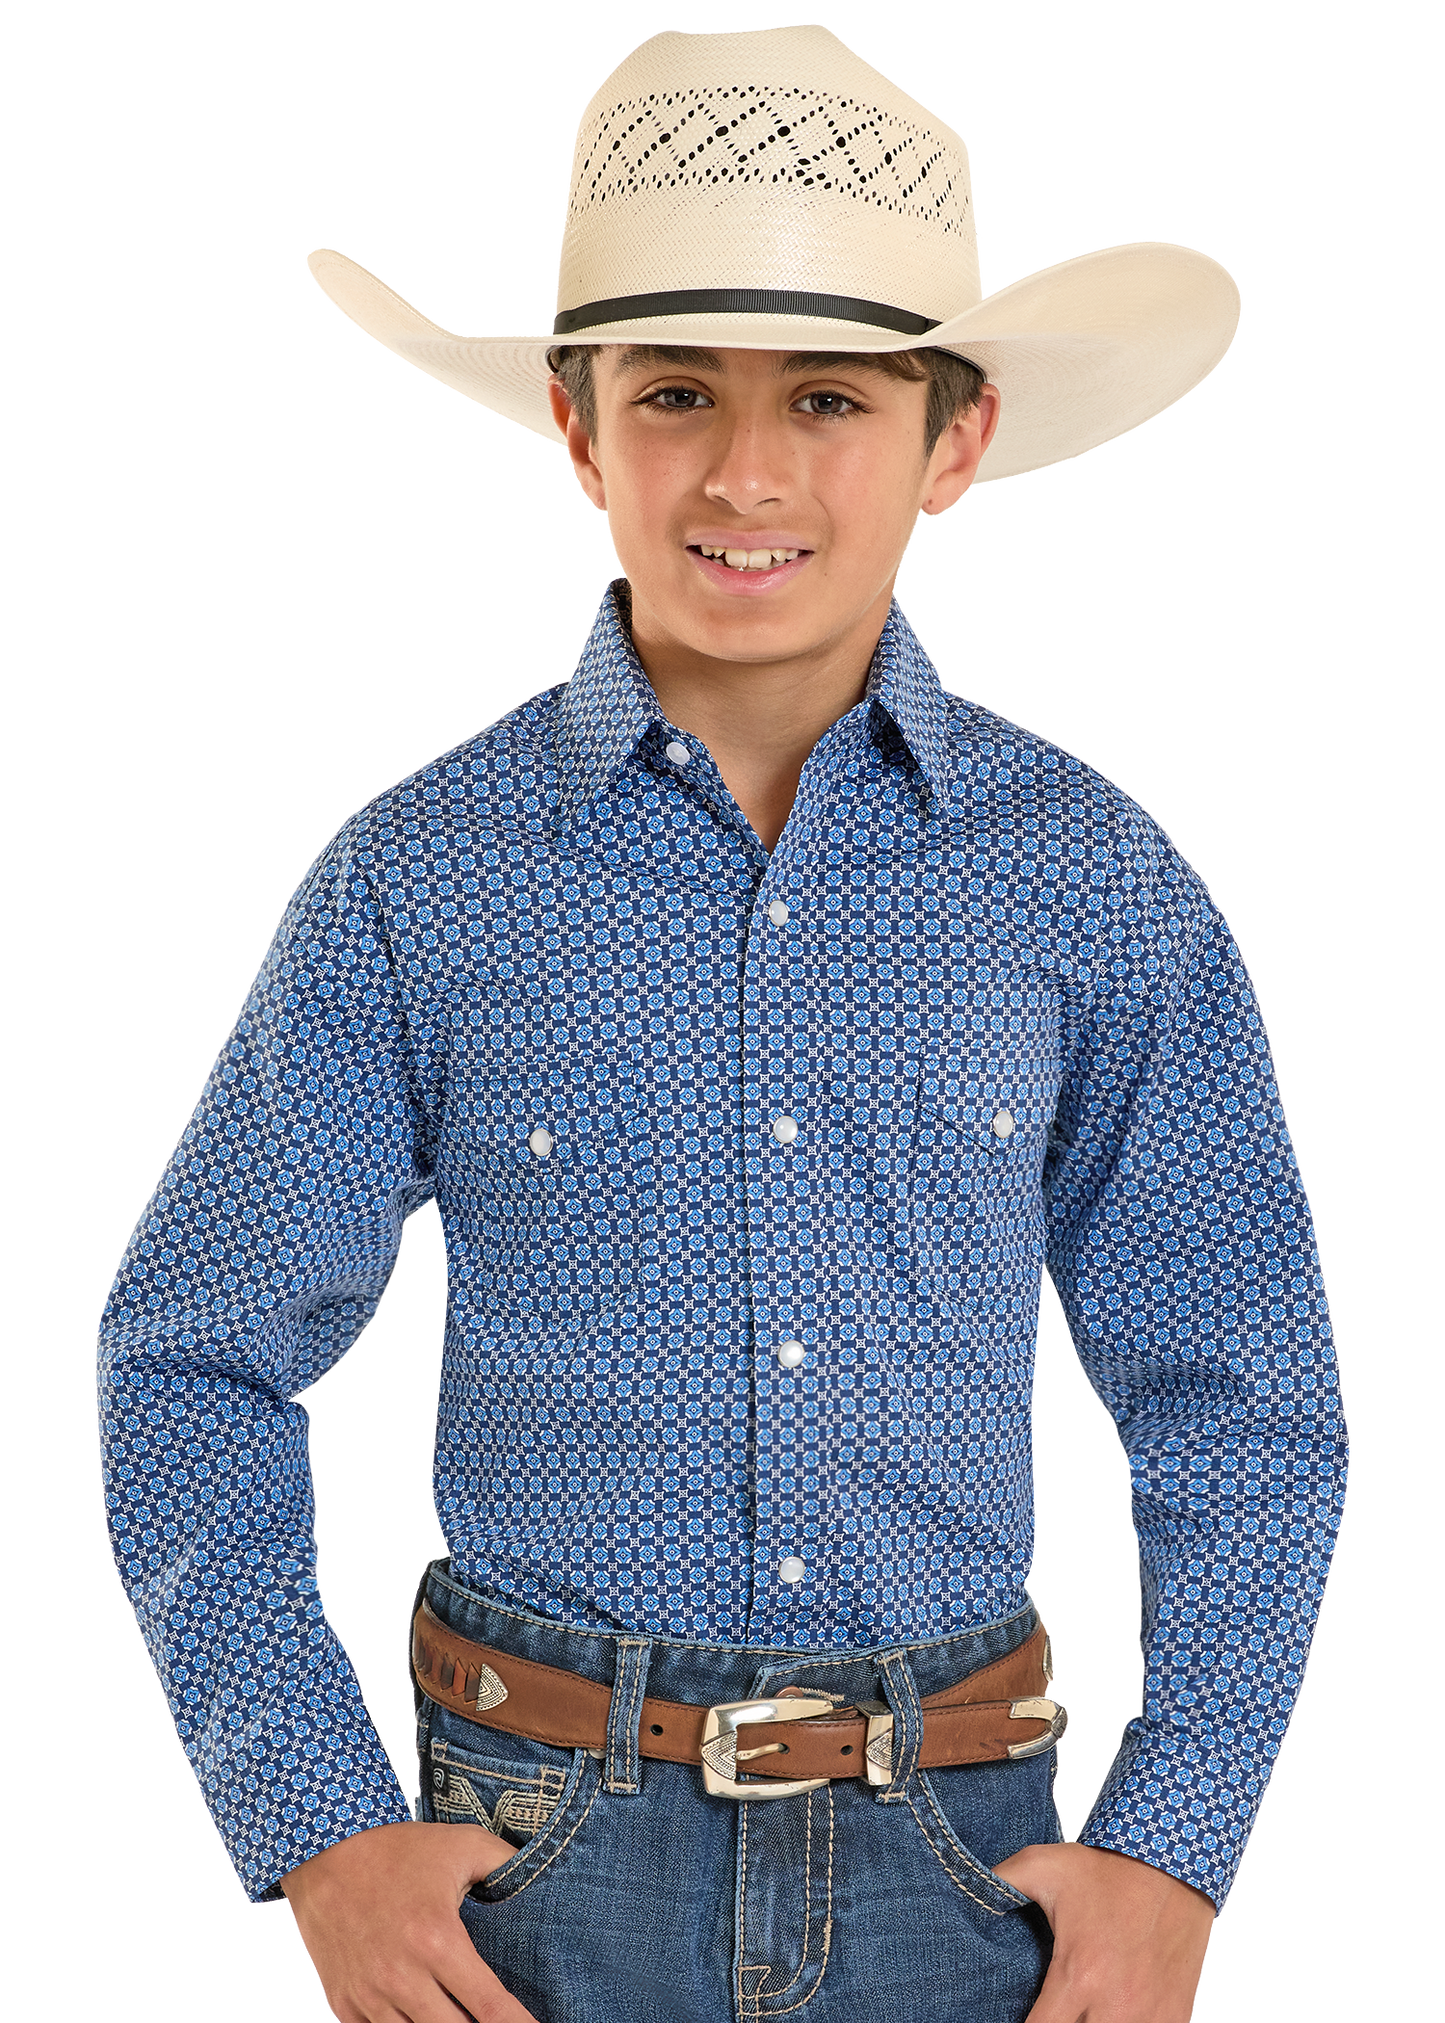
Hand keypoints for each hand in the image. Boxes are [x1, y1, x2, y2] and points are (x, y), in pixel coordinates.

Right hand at [280, 1820, 536, 2020]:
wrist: (324, 1854)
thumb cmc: (400, 1849)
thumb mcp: (461, 1845)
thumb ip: (506, 1864)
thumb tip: (547, 1879)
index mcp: (438, 1940)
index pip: (491, 2007)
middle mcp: (402, 1977)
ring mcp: (369, 1997)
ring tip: (461, 2021)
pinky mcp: (344, 2007)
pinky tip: (423, 2019)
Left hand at [993, 1842, 1214, 2021]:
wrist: (1174, 1867)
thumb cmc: (1106, 1869)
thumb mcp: (1045, 1866)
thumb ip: (1001, 1881)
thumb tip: (966, 1887)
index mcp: (1077, 1977)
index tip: (1014, 2016)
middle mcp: (1115, 2007)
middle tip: (1053, 2012)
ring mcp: (1150, 2018)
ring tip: (1080, 2010)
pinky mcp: (1176, 2019)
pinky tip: (1113, 2013)